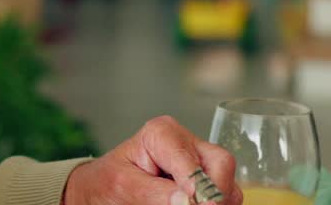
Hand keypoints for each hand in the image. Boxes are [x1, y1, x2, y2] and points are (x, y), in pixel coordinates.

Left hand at [62, 115, 242, 204]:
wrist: (102, 189)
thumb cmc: (108, 182)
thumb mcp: (123, 185)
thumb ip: (154, 192)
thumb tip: (187, 200)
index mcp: (163, 133)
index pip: (193, 160)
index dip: (200, 188)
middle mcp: (187, 142)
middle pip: (222, 164)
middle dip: (214, 194)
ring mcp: (200, 161)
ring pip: (228, 185)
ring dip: (215, 202)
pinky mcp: (207, 180)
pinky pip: (225, 197)